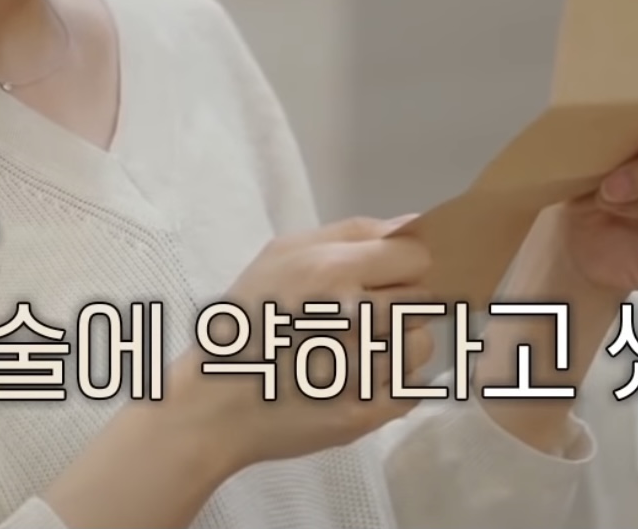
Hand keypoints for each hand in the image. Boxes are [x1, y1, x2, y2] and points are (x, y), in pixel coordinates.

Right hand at [165, 217, 437, 473]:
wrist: (214, 404)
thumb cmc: (247, 320)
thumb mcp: (281, 254)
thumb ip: (350, 232)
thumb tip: (411, 224)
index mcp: (331, 271)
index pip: (416, 257)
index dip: (400, 267)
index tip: (380, 279)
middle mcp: (354, 318)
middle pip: (422, 302)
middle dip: (397, 306)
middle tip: (360, 319)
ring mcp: (363, 370)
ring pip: (420, 347)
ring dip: (398, 347)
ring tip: (357, 351)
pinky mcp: (367, 413)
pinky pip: (412, 390)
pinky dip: (392, 385)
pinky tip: (355, 381)